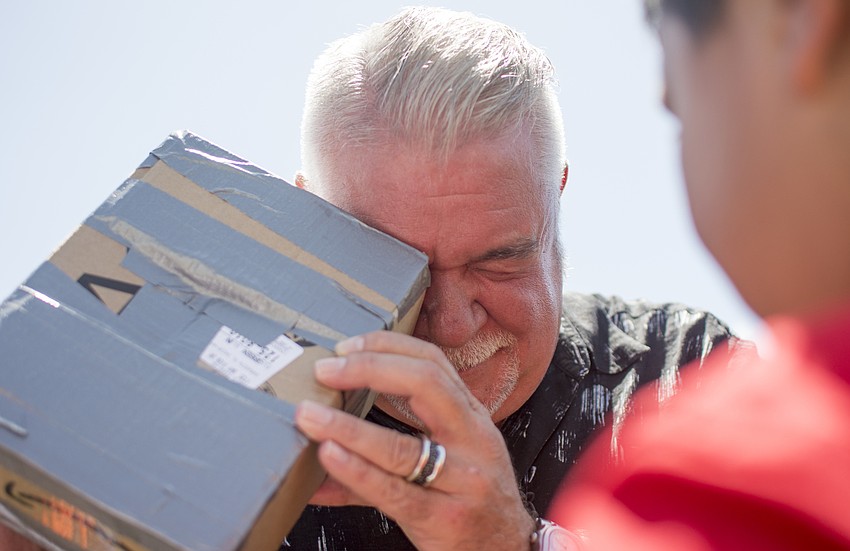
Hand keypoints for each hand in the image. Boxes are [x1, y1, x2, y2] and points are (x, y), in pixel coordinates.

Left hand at [295, 331, 535, 550]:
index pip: (432, 363)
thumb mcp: (450, 459)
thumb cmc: (473, 499)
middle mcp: (472, 439)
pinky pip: (393, 491)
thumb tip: (324, 442)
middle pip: (426, 383)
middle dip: (369, 369)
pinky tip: (329, 458)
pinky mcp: (443, 518)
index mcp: (471, 416)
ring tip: (311, 417)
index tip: (346, 347)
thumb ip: (390, 447)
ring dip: (347, 428)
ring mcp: (461, 480)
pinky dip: (356, 472)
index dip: (387, 347)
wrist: (507, 549)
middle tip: (326, 370)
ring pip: (401, 446)